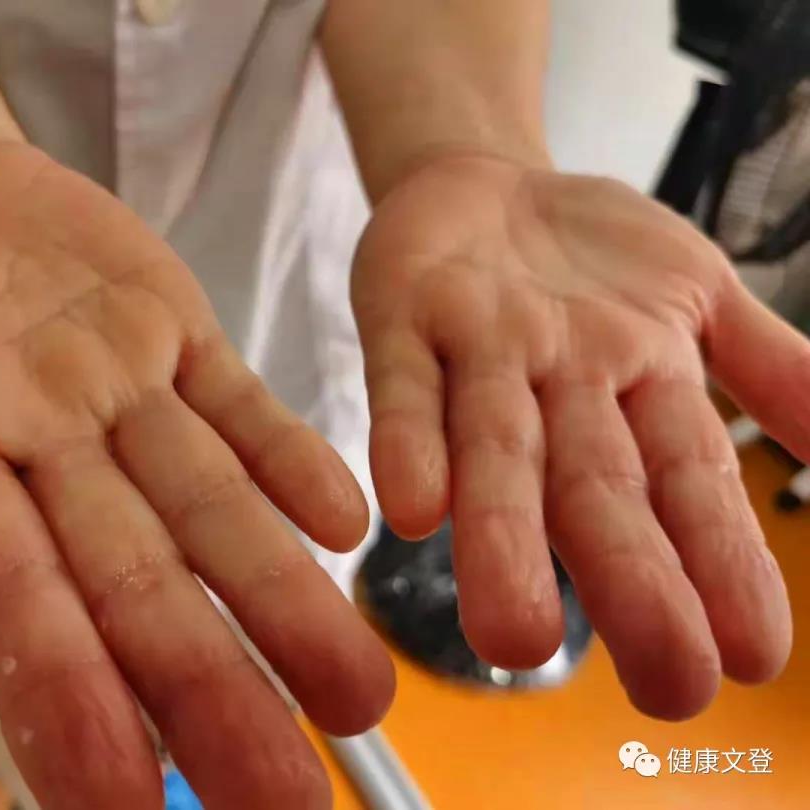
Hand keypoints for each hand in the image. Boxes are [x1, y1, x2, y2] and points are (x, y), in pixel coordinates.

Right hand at [0, 142, 393, 808]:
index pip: (5, 598)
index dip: (59, 694)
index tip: (117, 799)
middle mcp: (45, 454)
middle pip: (137, 585)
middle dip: (209, 687)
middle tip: (283, 793)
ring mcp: (120, 396)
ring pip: (212, 510)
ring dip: (283, 596)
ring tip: (355, 692)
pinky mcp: (174, 336)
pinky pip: (240, 407)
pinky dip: (291, 460)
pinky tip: (347, 524)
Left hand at [353, 153, 806, 719]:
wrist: (480, 180)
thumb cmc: (590, 256)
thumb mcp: (697, 293)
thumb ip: (770, 364)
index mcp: (639, 386)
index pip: (688, 483)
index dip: (720, 564)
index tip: (750, 659)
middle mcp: (559, 387)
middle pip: (596, 487)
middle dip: (631, 580)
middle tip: (665, 687)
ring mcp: (479, 356)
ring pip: (496, 451)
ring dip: (503, 536)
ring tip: (516, 635)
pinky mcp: (401, 323)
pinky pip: (403, 386)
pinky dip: (408, 442)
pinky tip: (412, 508)